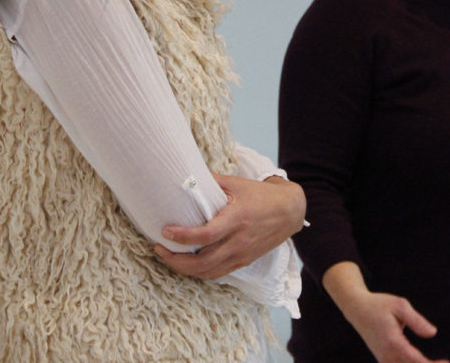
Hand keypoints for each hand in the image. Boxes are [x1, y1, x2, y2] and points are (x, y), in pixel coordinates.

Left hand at [153, 174, 305, 278]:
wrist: (290, 211)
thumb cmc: (262, 196)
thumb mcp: (238, 184)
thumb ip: (212, 181)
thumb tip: (187, 176)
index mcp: (237, 219)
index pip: (205, 236)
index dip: (183, 237)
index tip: (165, 231)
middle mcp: (239, 241)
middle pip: (202, 263)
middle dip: (176, 260)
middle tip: (160, 249)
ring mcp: (242, 254)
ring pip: (208, 273)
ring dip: (185, 270)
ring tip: (169, 258)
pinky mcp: (244, 261)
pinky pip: (218, 273)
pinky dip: (200, 272)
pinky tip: (189, 264)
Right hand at [323, 262, 448, 362]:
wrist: (357, 309)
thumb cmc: (379, 305)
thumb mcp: (400, 305)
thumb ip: (416, 320)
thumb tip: (433, 333)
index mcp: (392, 341)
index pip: (414, 360)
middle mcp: (386, 355)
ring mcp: (383, 360)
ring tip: (438, 362)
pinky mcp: (383, 360)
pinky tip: (425, 362)